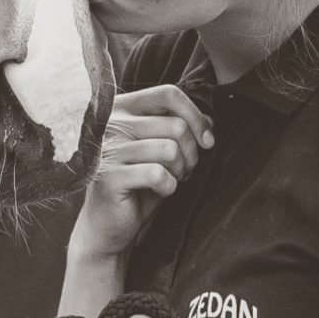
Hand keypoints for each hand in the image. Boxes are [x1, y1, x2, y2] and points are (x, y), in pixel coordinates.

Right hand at [72, 85, 212, 258]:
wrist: (110, 224)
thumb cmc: (139, 183)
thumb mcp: (162, 150)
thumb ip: (181, 129)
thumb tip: (210, 119)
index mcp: (121, 108)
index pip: (168, 94)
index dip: (195, 116)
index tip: (207, 140)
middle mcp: (110, 123)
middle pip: (175, 125)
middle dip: (191, 153)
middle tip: (184, 170)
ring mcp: (108, 149)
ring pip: (170, 149)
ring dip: (181, 171)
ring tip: (172, 180)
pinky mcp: (109, 176)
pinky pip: (158, 174)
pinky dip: (169, 186)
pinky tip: (160, 191)